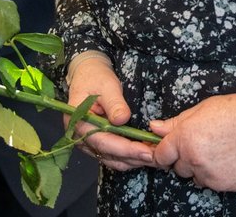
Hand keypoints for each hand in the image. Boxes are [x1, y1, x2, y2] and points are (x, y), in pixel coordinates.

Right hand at [65, 55, 156, 171]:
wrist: (87, 75)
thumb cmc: (95, 77)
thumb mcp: (106, 85)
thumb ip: (114, 103)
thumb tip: (122, 119)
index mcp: (79, 122)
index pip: (104, 141)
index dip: (126, 149)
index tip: (146, 152)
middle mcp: (79, 137)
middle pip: (108, 154)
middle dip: (133, 157)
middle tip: (156, 156)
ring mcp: (86, 142)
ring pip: (110, 159)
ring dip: (131, 160)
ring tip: (153, 156)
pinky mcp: (94, 144)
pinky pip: (111, 156)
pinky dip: (126, 157)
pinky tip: (142, 153)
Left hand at [150, 93, 235, 191]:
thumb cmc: (235, 112)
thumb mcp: (202, 109)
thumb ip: (176, 122)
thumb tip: (154, 127)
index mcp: (184, 138)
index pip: (161, 155)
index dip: (164, 152)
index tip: (167, 151)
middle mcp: (193, 160)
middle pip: (178, 167)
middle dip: (186, 158)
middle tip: (202, 145)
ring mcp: (208, 175)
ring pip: (196, 177)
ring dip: (201, 168)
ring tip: (218, 151)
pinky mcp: (223, 185)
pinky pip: (212, 183)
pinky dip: (217, 174)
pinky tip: (228, 160)